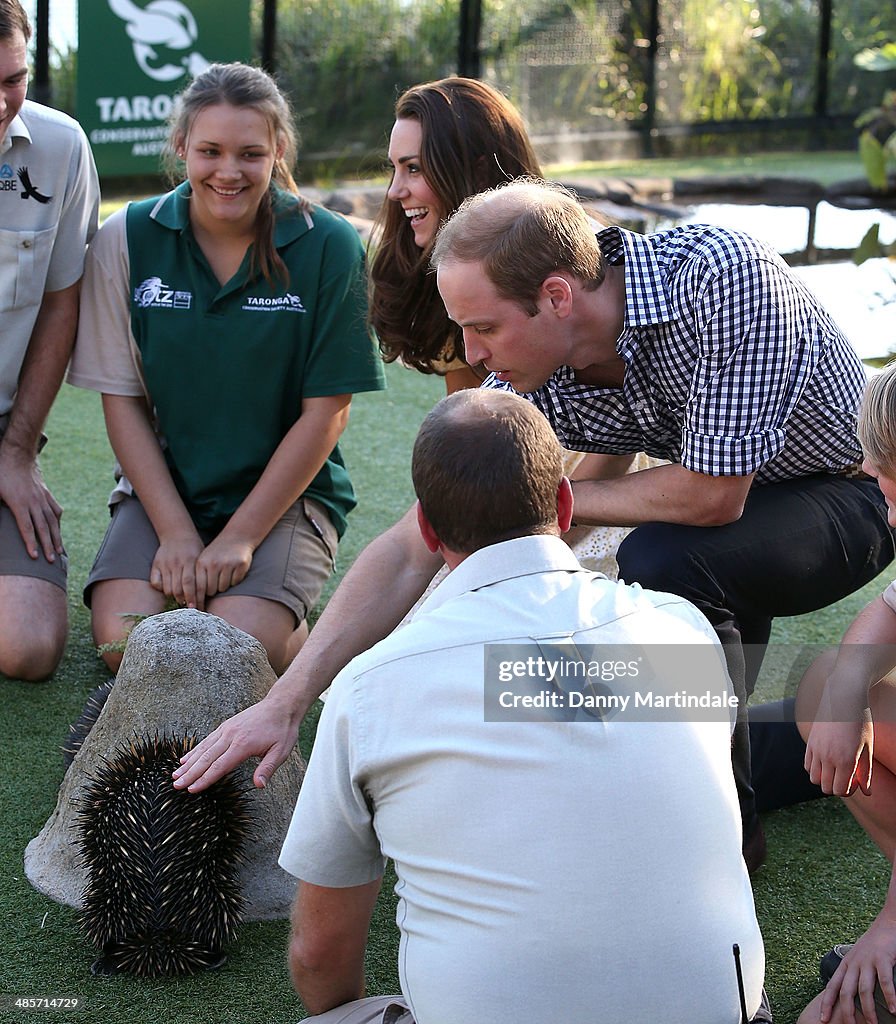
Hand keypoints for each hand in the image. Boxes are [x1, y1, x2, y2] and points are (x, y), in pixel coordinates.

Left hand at [0, 447, 62, 561]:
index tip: (34, 556)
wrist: (17, 454)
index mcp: (19, 503)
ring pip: (52, 521)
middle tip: (52, 561)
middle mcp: (34, 502)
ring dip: (56, 537)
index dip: (30, 543)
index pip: (26, 527)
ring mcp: (42, 498)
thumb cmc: (1, 472)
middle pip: (42, 528)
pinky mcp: (46, 493)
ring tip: (59, 550)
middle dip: (47, 545)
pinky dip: (57, 521)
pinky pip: (54, 510)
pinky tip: (58, 529)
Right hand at [149, 532, 204, 607]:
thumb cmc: (194, 549)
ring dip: (174, 597)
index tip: (196, 608)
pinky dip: (162, 589)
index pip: (191, 584)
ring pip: (167, 588)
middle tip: (189, 607)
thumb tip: (206, 596)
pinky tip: (169, 589)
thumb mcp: (202, 558)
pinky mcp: (156, 564)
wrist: (177, 534)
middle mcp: (176, 562)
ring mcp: (165, 564)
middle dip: (184, 601)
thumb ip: (202, 574)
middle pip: (178, 588)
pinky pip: (156, 583)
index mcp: (190, 560)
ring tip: (181, 599)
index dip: (193, 598)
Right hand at [172, 696, 300, 790]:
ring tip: (175, 774)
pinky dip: (195, 750)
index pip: (220, 766)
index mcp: (243, 745)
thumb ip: (268, 768)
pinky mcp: (226, 726)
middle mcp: (231, 736)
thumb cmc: (282, 730)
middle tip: (175, 785)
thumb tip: (259, 786)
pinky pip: (207, 740)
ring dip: (189, 762)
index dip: (204, 779)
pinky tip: (186, 758)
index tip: (191, 790)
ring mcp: (227, 729)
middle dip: (190, 773)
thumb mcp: (281, 751)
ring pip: (203, 748)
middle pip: (206, 758)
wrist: (281, 705)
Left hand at [195, 534, 253, 598]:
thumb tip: (192, 601)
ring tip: (224, 574)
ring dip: (224, 585)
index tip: (197, 609)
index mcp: (201, 563)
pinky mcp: (241, 564)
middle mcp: (213, 563)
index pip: (198, 587)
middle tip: (215, 584)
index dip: (197, 600)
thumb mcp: (204, 560)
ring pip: (223, 587)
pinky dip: (235, 580)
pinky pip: (236, 582)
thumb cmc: (217, 553)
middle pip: (211, 590)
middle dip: (213, 591)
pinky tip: (233, 570)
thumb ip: (198, 577)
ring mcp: (228, 564)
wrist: (237, 536)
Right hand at [805, 714, 873, 796]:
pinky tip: (826, 762)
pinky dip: (815, 768)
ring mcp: (816, 750)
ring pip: (814, 778)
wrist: (842, 699)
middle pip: (826, 787)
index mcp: (846, 760)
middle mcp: (828, 757)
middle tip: (846, 778)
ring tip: (836, 770)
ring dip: (824, 779)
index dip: (848, 791)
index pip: (840, 790)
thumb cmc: (859, 722)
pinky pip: (807, 765)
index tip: (855, 782)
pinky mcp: (810, 743)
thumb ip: (866, 773)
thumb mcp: (867, 748)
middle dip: (836, 787)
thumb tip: (866, 792)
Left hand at [820, 917, 895, 1023]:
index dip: (826, 1003)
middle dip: (847, 1012)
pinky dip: (890, 997)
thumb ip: (854, 975)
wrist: (886, 924)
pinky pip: (885, 982)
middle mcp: (854, 963)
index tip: (822, 1019)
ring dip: (869, 1010)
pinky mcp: (882, 959)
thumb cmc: (873, 946)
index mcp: (846, 965)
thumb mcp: (858, 959)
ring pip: (864, 990)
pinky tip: (894, 1010)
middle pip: (846, 992)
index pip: (832, 986)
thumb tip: (853, 998)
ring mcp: (867, 961)